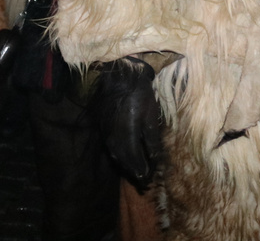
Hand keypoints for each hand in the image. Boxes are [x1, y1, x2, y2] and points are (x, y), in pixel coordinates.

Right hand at [92, 57, 163, 188]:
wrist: (119, 78)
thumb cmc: (139, 95)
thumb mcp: (150, 117)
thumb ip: (152, 140)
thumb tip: (155, 160)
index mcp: (128, 137)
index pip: (136, 163)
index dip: (144, 173)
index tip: (151, 180)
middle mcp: (115, 139)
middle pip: (125, 163)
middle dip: (136, 173)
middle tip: (145, 182)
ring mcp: (107, 135)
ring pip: (117, 158)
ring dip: (127, 167)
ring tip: (137, 172)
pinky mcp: (104, 130)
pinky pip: (112, 149)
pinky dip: (121, 157)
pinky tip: (127, 157)